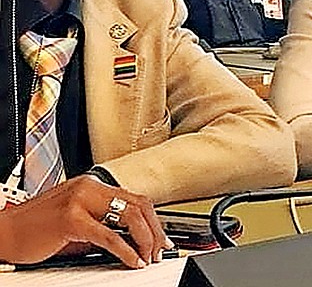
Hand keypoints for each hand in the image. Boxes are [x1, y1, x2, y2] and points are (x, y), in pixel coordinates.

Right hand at [0, 175, 169, 266]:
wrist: (4, 232)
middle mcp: (89, 187)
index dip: (153, 220)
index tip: (161, 238)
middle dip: (154, 230)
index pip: (135, 198)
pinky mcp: (70, 219)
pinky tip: (132, 260)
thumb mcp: (77, 223)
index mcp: (93, 186)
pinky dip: (125, 250)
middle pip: (138, 204)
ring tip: (148, 256)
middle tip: (159, 250)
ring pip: (129, 215)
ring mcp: (80, 200)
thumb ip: (103, 225)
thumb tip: (133, 241)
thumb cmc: (37, 229)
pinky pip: (107, 235)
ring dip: (144, 239)